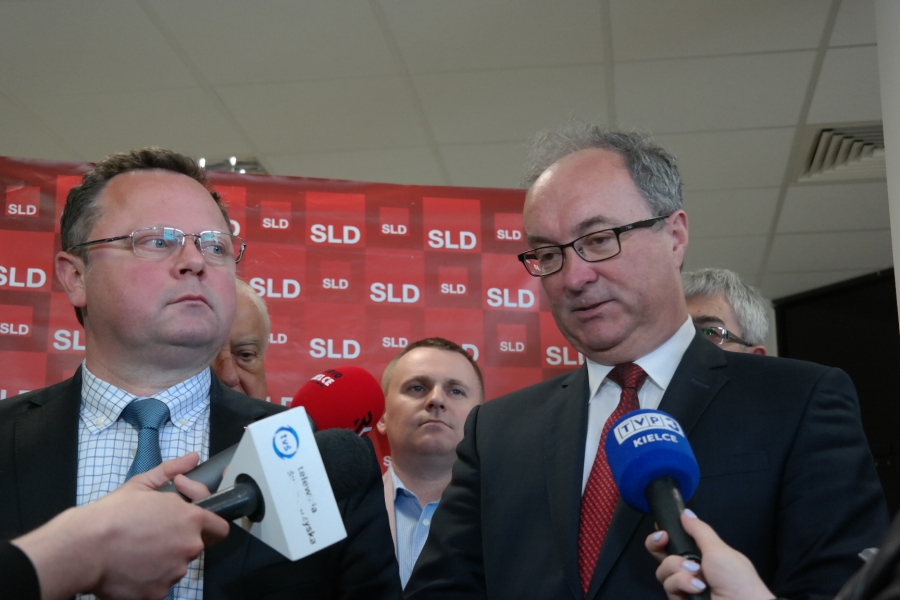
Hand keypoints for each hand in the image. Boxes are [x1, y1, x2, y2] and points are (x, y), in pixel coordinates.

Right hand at [13, 453, 229, 599]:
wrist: (83, 548)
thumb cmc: (112, 514)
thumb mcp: (141, 484)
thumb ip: (172, 470)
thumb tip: (193, 458)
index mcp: (191, 519)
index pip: (219, 527)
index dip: (207, 523)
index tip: (188, 519)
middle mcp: (189, 547)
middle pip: (195, 546)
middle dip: (179, 540)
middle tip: (153, 534)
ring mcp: (175, 572)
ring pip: (176, 566)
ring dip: (164, 559)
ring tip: (137, 550)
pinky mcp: (158, 593)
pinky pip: (160, 585)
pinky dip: (149, 578)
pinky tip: (131, 567)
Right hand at [644, 510, 774, 599]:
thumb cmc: (737, 578)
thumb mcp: (718, 548)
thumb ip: (699, 529)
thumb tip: (685, 512)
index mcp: (701, 555)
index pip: (675, 541)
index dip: (664, 534)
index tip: (662, 529)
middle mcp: (689, 569)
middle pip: (660, 554)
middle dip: (658, 544)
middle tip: (664, 540)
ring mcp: (684, 586)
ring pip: (663, 570)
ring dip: (678, 568)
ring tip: (696, 574)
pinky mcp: (679, 599)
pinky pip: (668, 587)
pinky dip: (682, 584)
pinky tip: (697, 588)